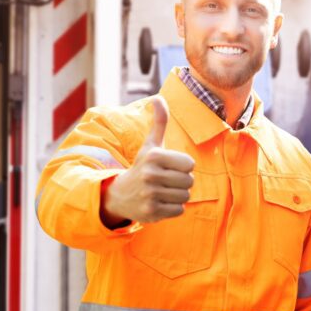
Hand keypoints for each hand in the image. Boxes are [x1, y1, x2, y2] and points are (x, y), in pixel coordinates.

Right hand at [101, 97, 194, 225]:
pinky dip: (173, 208)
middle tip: (167, 181)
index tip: (169, 167)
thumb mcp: (150, 145)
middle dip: (182, 182)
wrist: (120, 194)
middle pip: (189, 181)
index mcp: (154, 156)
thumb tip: (159, 98)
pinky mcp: (151, 212)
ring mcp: (150, 194)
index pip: (190, 165)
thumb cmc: (142, 166)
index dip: (183, 167)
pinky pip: (179, 210)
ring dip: (178, 196)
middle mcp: (151, 175)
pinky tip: (160, 202)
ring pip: (185, 197)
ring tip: (163, 191)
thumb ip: (159, 122)